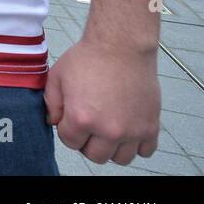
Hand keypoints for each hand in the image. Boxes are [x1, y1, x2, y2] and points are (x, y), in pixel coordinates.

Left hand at [45, 36, 160, 164]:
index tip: (72, 118)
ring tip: (108, 127)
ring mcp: (132, 130)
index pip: (70, 142)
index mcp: (81, 118)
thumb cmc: (90, 57)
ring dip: (112, 147)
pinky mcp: (151, 125)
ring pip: (120, 158)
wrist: (121, 45)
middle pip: (95, 155)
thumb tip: (53, 122)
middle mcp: (108, 130)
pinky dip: (137, 145)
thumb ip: (52, 103)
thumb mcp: (57, 76)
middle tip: (90, 124)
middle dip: (88, 141)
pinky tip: (128, 129)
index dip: (68, 130)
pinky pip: (145, 151)